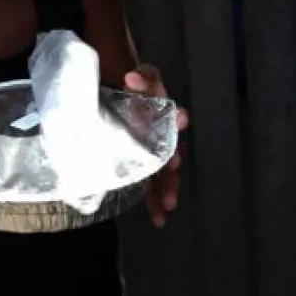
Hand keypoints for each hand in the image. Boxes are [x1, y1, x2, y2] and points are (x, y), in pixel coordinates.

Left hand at [124, 64, 187, 227]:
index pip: (168, 112)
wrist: (116, 97)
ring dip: (167, 186)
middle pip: (170, 147)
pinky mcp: (143, 167)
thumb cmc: (129, 89)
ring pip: (164, 171)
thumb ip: (140, 77)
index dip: (175, 117)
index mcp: (161, 109)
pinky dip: (155, 201)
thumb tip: (131, 78)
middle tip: (174, 165)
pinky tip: (159, 218)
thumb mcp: (137, 77)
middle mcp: (162, 132)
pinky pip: (152, 186)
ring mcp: (153, 152)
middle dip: (172, 159)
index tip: (180, 121)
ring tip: (169, 203)